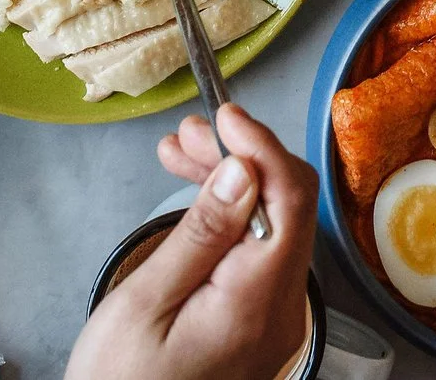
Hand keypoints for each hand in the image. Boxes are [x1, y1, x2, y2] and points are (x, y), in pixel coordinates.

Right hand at [67, 105, 318, 379]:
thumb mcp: (146, 303)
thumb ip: (201, 235)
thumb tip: (242, 170)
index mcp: (256, 303)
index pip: (290, 200)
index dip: (262, 147)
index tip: (227, 116)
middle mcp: (281, 310)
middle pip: (286, 207)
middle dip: (243, 156)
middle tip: (189, 134)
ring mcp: (274, 317)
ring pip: (272, 224)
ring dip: (233, 181)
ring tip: (182, 152)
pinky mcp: (259, 320)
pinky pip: (259, 252)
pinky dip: (231, 216)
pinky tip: (198, 194)